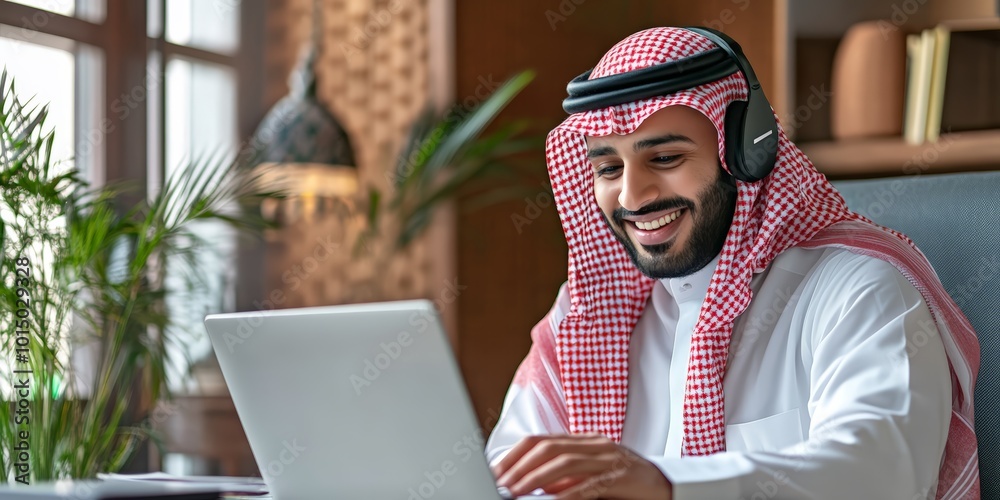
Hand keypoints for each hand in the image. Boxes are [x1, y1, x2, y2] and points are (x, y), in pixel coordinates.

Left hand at [492, 434, 671, 499]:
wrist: (671, 486)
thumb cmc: (627, 485)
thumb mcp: (591, 477)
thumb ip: (564, 478)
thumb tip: (532, 485)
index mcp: (584, 441)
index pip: (541, 441)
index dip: (515, 455)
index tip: (495, 472)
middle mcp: (595, 445)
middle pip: (548, 448)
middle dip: (519, 467)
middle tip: (500, 485)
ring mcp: (610, 458)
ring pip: (564, 462)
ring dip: (535, 479)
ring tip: (516, 493)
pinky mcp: (622, 476)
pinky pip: (590, 484)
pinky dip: (567, 493)